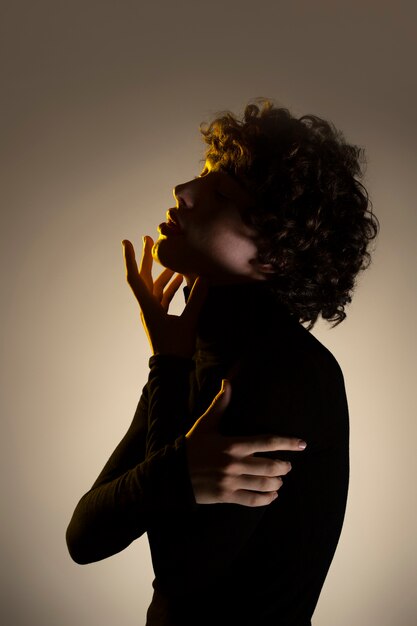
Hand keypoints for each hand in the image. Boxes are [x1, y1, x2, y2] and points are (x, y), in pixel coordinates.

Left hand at [122, 236, 207, 356]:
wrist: (170, 369)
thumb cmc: (175, 348)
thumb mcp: (188, 323)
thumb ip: (195, 300)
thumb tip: (204, 279)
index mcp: (148, 306)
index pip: (135, 278)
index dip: (131, 259)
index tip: (128, 242)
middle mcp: (146, 307)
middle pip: (144, 278)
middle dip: (146, 258)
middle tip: (148, 239)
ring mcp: (153, 312)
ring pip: (154, 287)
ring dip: (162, 272)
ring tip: (172, 258)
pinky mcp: (160, 318)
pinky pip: (162, 297)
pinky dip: (169, 286)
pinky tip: (179, 280)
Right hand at [185, 380, 306, 505]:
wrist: (172, 474)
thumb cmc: (191, 447)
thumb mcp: (206, 424)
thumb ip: (220, 404)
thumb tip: (227, 381)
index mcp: (233, 444)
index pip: (267, 442)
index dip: (288, 443)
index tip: (303, 444)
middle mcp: (234, 464)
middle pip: (270, 466)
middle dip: (284, 466)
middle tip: (288, 465)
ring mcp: (231, 481)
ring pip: (264, 484)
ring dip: (277, 482)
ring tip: (280, 480)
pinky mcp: (226, 496)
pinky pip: (253, 500)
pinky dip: (267, 498)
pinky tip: (272, 495)